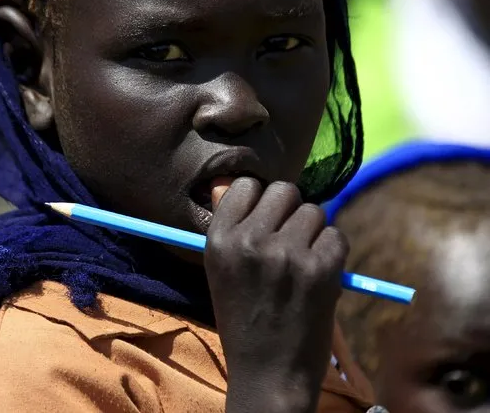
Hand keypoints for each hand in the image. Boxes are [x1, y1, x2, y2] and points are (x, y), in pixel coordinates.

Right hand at [205, 178, 347, 412]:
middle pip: (284, 190)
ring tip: (303, 263)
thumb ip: (227, 225)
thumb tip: (226, 182)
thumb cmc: (242, 320)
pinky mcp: (320, 269)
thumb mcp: (220, 271)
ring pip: (315, 211)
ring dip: (314, 232)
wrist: (268, 373)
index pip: (245, 185)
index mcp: (219, 240)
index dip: (260, 202)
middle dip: (290, 211)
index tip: (265, 222)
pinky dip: (332, 252)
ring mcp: (286, 254)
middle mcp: (250, 240)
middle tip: (289, 241)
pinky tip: (320, 275)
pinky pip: (337, 235)